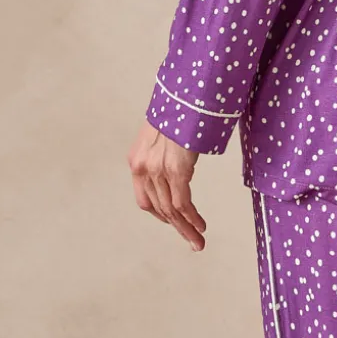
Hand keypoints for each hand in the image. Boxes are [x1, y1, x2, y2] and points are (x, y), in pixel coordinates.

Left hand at [127, 120, 206, 250]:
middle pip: (159, 208)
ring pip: (171, 210)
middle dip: (177, 227)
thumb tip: (176, 162)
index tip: (175, 222)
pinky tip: (200, 227)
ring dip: (186, 228)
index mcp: (136, 159)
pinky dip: (191, 219)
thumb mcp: (163, 133)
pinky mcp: (175, 170)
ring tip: (198, 241)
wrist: (185, 95)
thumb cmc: (179, 110)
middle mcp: (142, 167)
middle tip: (192, 242)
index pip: (145, 199)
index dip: (161, 214)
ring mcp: (157, 169)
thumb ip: (163, 152)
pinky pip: (182, 204)